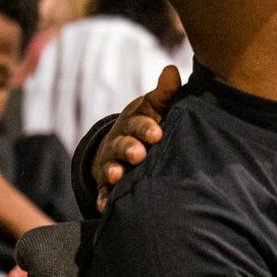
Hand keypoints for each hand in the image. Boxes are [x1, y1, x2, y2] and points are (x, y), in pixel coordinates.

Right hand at [92, 65, 183, 211]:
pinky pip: (103, 192)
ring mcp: (112, 163)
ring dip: (113, 171)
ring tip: (118, 176)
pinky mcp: (107, 183)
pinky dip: (103, 199)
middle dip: (129, 149)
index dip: (146, 128)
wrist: (125, 142)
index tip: (157, 133)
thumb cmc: (148, 122)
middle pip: (122, 145)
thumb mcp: (156, 106)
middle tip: (139, 153)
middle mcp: (120, 142)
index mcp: (134, 123)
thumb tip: (172, 70)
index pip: (139, 123)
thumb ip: (166, 92)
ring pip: (111, 167)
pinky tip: (104, 207)